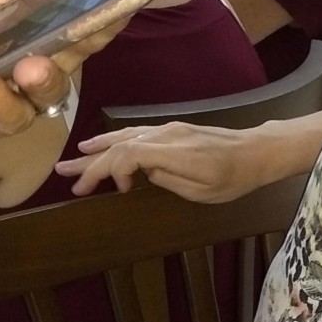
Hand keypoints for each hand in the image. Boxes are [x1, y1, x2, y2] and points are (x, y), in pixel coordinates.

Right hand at [54, 121, 257, 201]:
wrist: (256, 151)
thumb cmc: (235, 177)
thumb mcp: (204, 192)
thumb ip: (169, 181)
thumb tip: (144, 174)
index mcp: (174, 152)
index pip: (129, 154)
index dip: (111, 171)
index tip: (115, 191)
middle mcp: (166, 135)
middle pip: (121, 144)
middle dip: (92, 162)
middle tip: (65, 175)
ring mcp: (168, 129)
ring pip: (125, 136)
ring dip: (98, 148)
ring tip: (74, 158)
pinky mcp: (172, 129)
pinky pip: (136, 134)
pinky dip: (115, 141)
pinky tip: (102, 145)